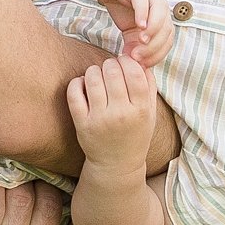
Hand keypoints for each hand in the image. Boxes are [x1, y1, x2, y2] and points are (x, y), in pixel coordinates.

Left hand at [67, 56, 157, 172]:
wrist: (116, 165)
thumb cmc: (135, 134)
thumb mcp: (150, 113)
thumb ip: (149, 86)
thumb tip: (139, 59)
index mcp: (142, 110)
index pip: (134, 72)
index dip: (128, 61)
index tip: (124, 63)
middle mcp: (121, 114)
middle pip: (112, 71)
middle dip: (110, 64)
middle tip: (110, 70)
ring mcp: (100, 119)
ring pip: (92, 77)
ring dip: (94, 71)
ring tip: (97, 77)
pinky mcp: (82, 124)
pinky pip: (74, 92)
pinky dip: (77, 82)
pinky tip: (83, 85)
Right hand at [86, 0, 172, 67]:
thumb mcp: (128, 26)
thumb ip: (133, 43)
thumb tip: (133, 66)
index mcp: (159, 17)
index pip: (167, 41)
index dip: (157, 55)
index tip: (141, 65)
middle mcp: (158, 6)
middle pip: (167, 30)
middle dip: (154, 48)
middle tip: (136, 57)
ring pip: (160, 15)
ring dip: (153, 32)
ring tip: (140, 44)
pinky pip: (143, 0)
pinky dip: (144, 13)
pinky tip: (138, 25)